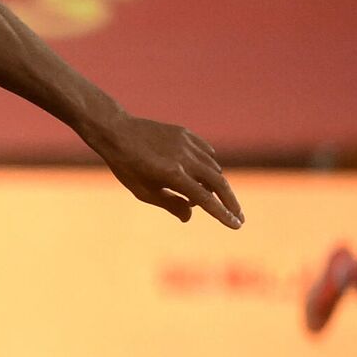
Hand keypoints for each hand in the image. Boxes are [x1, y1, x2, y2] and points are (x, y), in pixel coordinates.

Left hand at [85, 114, 242, 228]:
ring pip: (213, 168)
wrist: (116, 131)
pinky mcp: (186, 134)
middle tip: (239, 216)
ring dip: (216, 185)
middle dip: (231, 202)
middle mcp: (184, 158)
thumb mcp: (143, 191)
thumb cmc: (126, 165)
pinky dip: (209, 165)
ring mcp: (186, 144)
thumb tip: (190, 216)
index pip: (205, 199)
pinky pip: (207, 153)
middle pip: (219, 183)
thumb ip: (169, 204)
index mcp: (173, 175)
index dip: (222, 214)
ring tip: (209, 198)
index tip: (236, 225)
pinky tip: (205, 174)